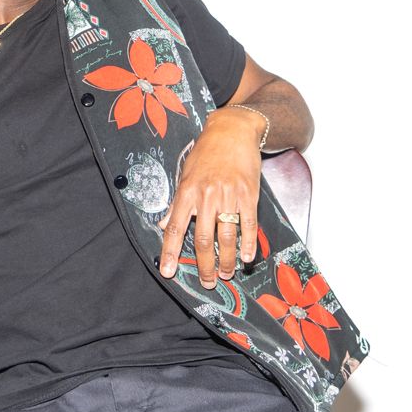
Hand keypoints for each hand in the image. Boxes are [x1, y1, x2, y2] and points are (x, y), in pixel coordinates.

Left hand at [158, 107, 263, 288]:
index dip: (170, 252)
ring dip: (227, 259)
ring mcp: (228, 195)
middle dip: (205, 265)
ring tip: (227, 273)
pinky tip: (246, 257)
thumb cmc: (206, 153)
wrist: (232, 130)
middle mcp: (206, 195)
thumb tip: (163, 226)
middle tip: (208, 281)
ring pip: (226, 235)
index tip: (168, 271)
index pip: (174, 227)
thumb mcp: (184, 174)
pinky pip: (249, 223)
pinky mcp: (248, 193)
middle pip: (202, 239)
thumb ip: (176, 203)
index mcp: (187, 191)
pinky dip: (249, 243)